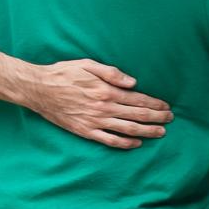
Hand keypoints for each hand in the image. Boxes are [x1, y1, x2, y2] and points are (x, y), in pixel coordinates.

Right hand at [18, 59, 170, 149]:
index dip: (154, 104)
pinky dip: (125, 143)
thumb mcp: (87, 65)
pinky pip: (109, 140)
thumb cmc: (63, 73)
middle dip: (156, 118)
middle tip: (170, 120)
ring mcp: (94, 122)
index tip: (166, 107)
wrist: (38, 89)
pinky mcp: (85, 131)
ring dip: (147, 132)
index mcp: (105, 91)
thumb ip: (112, 73)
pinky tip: (136, 143)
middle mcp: (103, 108)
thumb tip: (133, 82)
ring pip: (127, 129)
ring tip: (161, 133)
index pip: (137, 100)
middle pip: (137, 115)